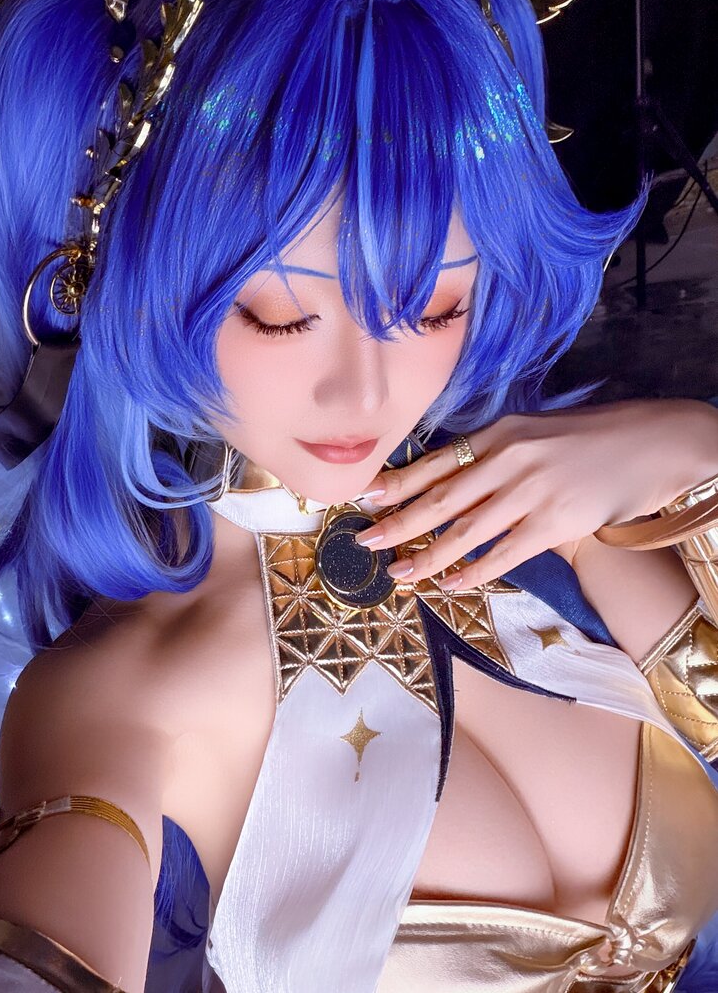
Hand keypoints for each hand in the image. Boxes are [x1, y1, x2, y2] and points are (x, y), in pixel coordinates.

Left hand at [355, 398, 717, 591]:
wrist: (650, 444)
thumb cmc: (588, 439)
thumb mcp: (532, 431)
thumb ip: (492, 452)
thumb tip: (447, 479)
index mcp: (498, 433)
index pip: (436, 461)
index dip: (398, 481)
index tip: (364, 496)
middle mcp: (508, 458)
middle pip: (440, 498)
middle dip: (398, 523)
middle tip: (366, 542)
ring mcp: (531, 490)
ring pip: (465, 530)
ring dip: (427, 556)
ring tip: (399, 574)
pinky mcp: (555, 521)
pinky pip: (504, 553)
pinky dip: (475, 571)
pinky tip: (452, 584)